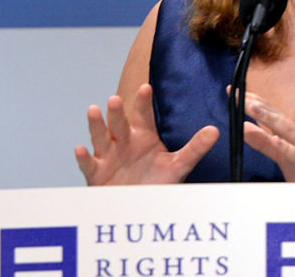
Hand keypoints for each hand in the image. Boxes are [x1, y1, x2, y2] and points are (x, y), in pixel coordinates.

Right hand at [74, 84, 218, 184]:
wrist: (138, 207)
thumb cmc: (156, 182)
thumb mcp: (178, 165)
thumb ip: (194, 148)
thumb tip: (214, 131)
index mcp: (143, 135)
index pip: (143, 115)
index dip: (143, 102)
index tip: (146, 88)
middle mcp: (124, 142)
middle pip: (119, 123)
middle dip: (117, 112)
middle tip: (116, 99)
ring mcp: (108, 156)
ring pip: (100, 138)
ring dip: (96, 125)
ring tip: (93, 110)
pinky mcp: (96, 173)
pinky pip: (88, 164)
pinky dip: (83, 158)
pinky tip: (80, 149)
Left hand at [241, 91, 294, 181]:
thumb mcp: (282, 157)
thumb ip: (264, 144)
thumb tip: (243, 128)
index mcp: (292, 135)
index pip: (270, 113)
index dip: (252, 101)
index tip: (234, 91)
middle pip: (277, 117)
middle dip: (258, 104)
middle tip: (239, 94)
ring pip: (287, 130)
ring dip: (270, 118)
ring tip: (253, 108)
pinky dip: (287, 148)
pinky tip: (276, 140)